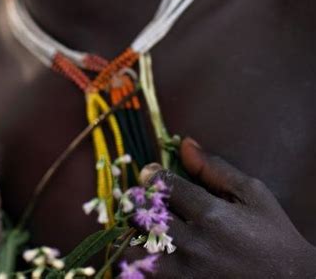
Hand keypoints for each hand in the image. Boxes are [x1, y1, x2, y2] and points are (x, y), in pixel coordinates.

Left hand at [128, 138, 315, 277]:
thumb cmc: (274, 238)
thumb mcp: (253, 195)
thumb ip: (215, 169)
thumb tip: (184, 144)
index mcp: (211, 215)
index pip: (162, 186)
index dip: (151, 176)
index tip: (151, 175)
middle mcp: (194, 245)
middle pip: (144, 216)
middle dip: (140, 204)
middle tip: (146, 202)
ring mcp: (186, 275)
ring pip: (137, 251)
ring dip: (135, 238)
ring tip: (146, 231)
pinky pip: (145, 277)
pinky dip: (140, 266)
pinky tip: (151, 256)